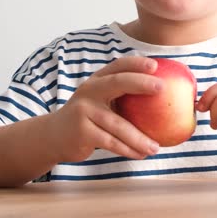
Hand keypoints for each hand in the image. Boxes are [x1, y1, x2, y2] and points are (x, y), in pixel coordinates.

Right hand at [48, 56, 163, 162]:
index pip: (118, 65)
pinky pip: (110, 142)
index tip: (156, 65)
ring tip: (156, 147)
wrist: (53, 136)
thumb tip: (163, 99)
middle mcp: (89, 91)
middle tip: (161, 88)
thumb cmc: (87, 118)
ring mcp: (84, 111)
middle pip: (117, 83)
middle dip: (140, 83)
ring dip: (139, 137)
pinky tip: (141, 154)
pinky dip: (128, 149)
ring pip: (117, 124)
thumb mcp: (99, 101)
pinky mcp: (82, 131)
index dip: (136, 63)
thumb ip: (121, 97)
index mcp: (97, 80)